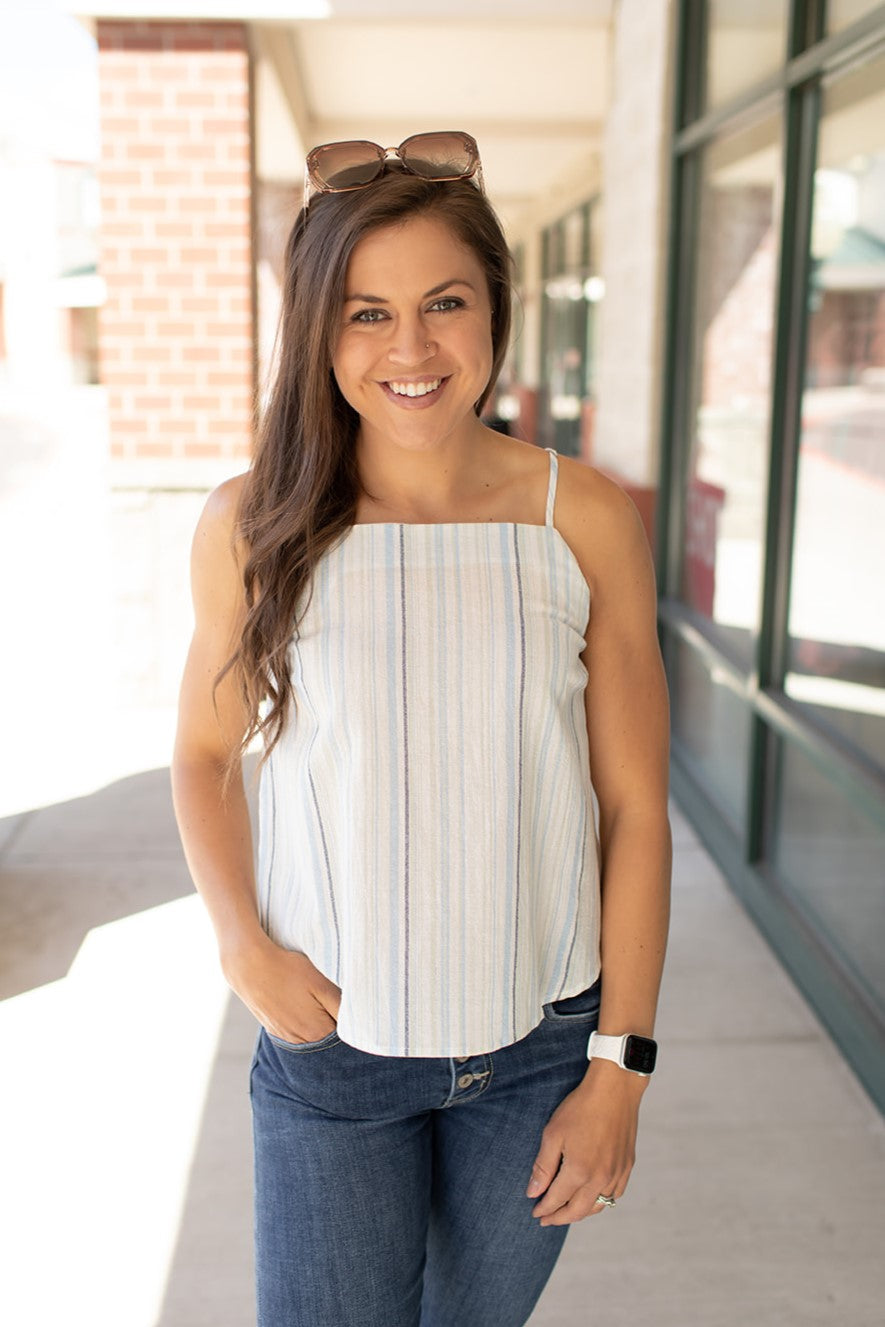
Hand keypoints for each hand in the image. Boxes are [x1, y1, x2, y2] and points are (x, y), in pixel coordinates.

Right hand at [221, 933, 341, 1043]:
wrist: (249, 966)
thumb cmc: (288, 970)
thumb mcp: (321, 983)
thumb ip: (341, 1006)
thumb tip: (357, 1023)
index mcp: (317, 1031)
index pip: (343, 1038)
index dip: (350, 1024)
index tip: (350, 1009)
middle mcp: (301, 1041)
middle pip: (327, 1040)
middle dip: (335, 1025)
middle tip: (333, 1002)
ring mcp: (285, 1036)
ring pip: (310, 1037)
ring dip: (317, 1023)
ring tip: (314, 1001)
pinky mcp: (273, 1028)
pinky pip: (295, 1032)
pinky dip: (302, 1022)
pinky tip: (299, 1004)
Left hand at [525, 1061, 645, 1225]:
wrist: (614, 1090)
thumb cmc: (581, 1107)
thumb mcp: (553, 1133)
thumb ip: (543, 1167)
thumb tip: (532, 1194)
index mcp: (579, 1171)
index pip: (557, 1200)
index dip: (544, 1209)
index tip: (535, 1212)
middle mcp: (600, 1178)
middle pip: (578, 1211)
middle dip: (559, 1218)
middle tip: (546, 1219)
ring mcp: (617, 1174)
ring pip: (598, 1206)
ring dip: (580, 1212)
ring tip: (566, 1211)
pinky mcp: (627, 1166)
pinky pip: (614, 1195)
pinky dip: (601, 1202)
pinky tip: (592, 1198)